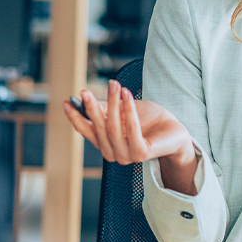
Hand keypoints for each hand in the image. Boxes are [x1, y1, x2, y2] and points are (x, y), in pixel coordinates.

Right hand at [61, 80, 197, 193]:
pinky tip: (127, 94)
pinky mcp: (141, 154)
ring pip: (114, 128)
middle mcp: (113, 154)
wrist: (174, 131)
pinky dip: (129, 110)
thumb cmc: (148, 120)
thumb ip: (106, 109)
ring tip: (115, 85)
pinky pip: (132, 129)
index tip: (67, 102)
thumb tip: (84, 99)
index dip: (76, 117)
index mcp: (106, 145)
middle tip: (85, 90)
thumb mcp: (123, 110)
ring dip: (114, 104)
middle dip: (92, 108)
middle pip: (99, 128)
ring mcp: (127, 156)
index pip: (86, 131)